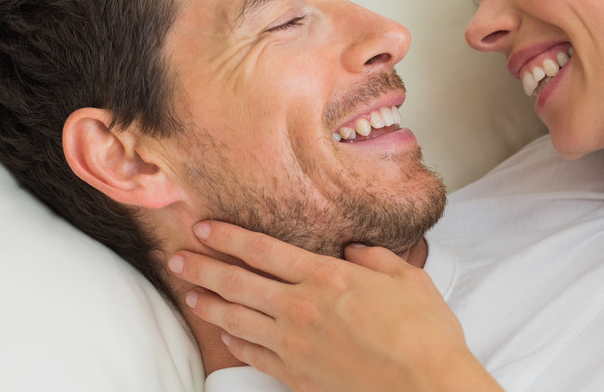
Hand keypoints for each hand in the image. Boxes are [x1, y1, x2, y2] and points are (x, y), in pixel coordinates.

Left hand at [168, 221, 501, 391]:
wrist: (425, 387)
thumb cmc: (423, 333)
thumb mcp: (407, 278)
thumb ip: (374, 258)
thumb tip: (354, 249)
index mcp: (326, 277)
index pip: (263, 250)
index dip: (229, 237)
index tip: (204, 228)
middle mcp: (301, 308)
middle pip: (238, 282)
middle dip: (203, 267)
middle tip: (178, 257)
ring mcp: (294, 345)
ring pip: (237, 319)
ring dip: (209, 303)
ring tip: (190, 293)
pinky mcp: (296, 376)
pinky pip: (253, 355)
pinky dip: (235, 342)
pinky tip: (226, 334)